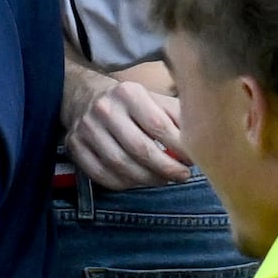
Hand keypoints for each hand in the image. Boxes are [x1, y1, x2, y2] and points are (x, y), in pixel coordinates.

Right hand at [66, 69, 192, 187]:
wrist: (84, 96)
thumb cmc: (129, 103)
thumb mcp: (154, 99)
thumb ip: (177, 116)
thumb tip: (203, 139)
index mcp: (128, 93)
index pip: (158, 126)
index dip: (179, 148)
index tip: (193, 160)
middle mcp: (105, 109)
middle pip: (140, 149)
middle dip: (166, 168)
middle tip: (182, 176)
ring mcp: (86, 129)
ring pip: (121, 165)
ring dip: (148, 179)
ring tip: (164, 180)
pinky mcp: (75, 147)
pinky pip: (102, 175)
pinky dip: (124, 184)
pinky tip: (138, 182)